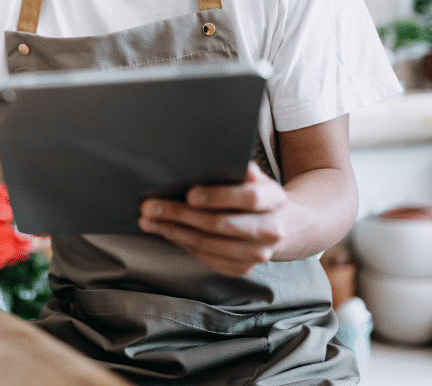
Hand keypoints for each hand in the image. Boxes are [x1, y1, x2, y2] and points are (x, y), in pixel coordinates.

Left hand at [138, 162, 288, 276]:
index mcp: (275, 200)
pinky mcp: (243, 268)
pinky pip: (206, 257)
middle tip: (150, 207)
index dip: (218, 196)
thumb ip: (239, 169)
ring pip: (208, 244)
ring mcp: (257, 254)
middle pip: (220, 224)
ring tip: (148, 220)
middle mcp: (270, 231)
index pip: (249, 198)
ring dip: (173, 232)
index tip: (189, 194)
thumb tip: (215, 163)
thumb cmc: (258, 195)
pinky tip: (165, 231)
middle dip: (180, 215)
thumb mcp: (255, 177)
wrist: (282, 226)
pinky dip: (182, 243)